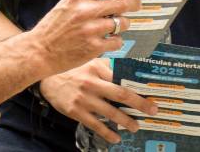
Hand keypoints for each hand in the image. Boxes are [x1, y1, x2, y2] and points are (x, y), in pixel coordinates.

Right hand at [30, 0, 140, 78]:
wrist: (40, 50)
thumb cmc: (54, 26)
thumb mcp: (67, 4)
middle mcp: (86, 10)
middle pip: (122, 2)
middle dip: (134, 3)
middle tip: (136, 4)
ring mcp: (91, 29)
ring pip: (123, 23)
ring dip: (124, 24)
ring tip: (117, 26)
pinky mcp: (94, 47)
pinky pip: (117, 41)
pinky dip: (116, 41)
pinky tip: (109, 41)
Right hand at [39, 58, 157, 144]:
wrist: (47, 80)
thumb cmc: (72, 70)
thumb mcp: (88, 62)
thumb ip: (106, 67)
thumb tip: (127, 72)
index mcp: (97, 69)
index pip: (122, 78)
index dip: (137, 86)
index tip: (150, 93)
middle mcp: (92, 83)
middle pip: (121, 94)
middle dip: (139, 104)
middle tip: (152, 110)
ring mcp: (84, 99)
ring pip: (110, 113)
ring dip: (126, 121)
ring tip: (135, 126)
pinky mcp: (76, 111)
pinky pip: (95, 125)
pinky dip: (107, 133)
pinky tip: (116, 137)